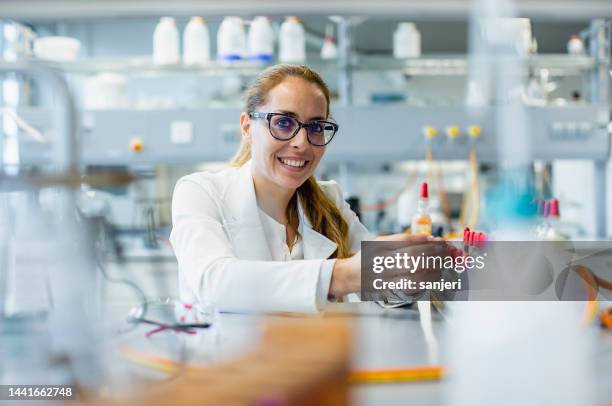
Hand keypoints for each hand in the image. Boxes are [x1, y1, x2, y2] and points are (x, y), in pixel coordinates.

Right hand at [329, 233, 447, 296]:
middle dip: (431, 253)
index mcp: (378, 246)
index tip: (437, 240)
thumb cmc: (368, 257)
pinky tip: (434, 277)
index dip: (423, 240)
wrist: (349, 275)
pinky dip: (424, 282)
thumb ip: (399, 240)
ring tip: (443, 264)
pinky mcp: (387, 288)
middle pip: (411, 256)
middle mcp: (380, 260)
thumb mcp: (379, 242)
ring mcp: (384, 276)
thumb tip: (427, 239)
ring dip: (431, 269)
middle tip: (445, 252)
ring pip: (413, 273)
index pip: (404, 241)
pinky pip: (410, 286)